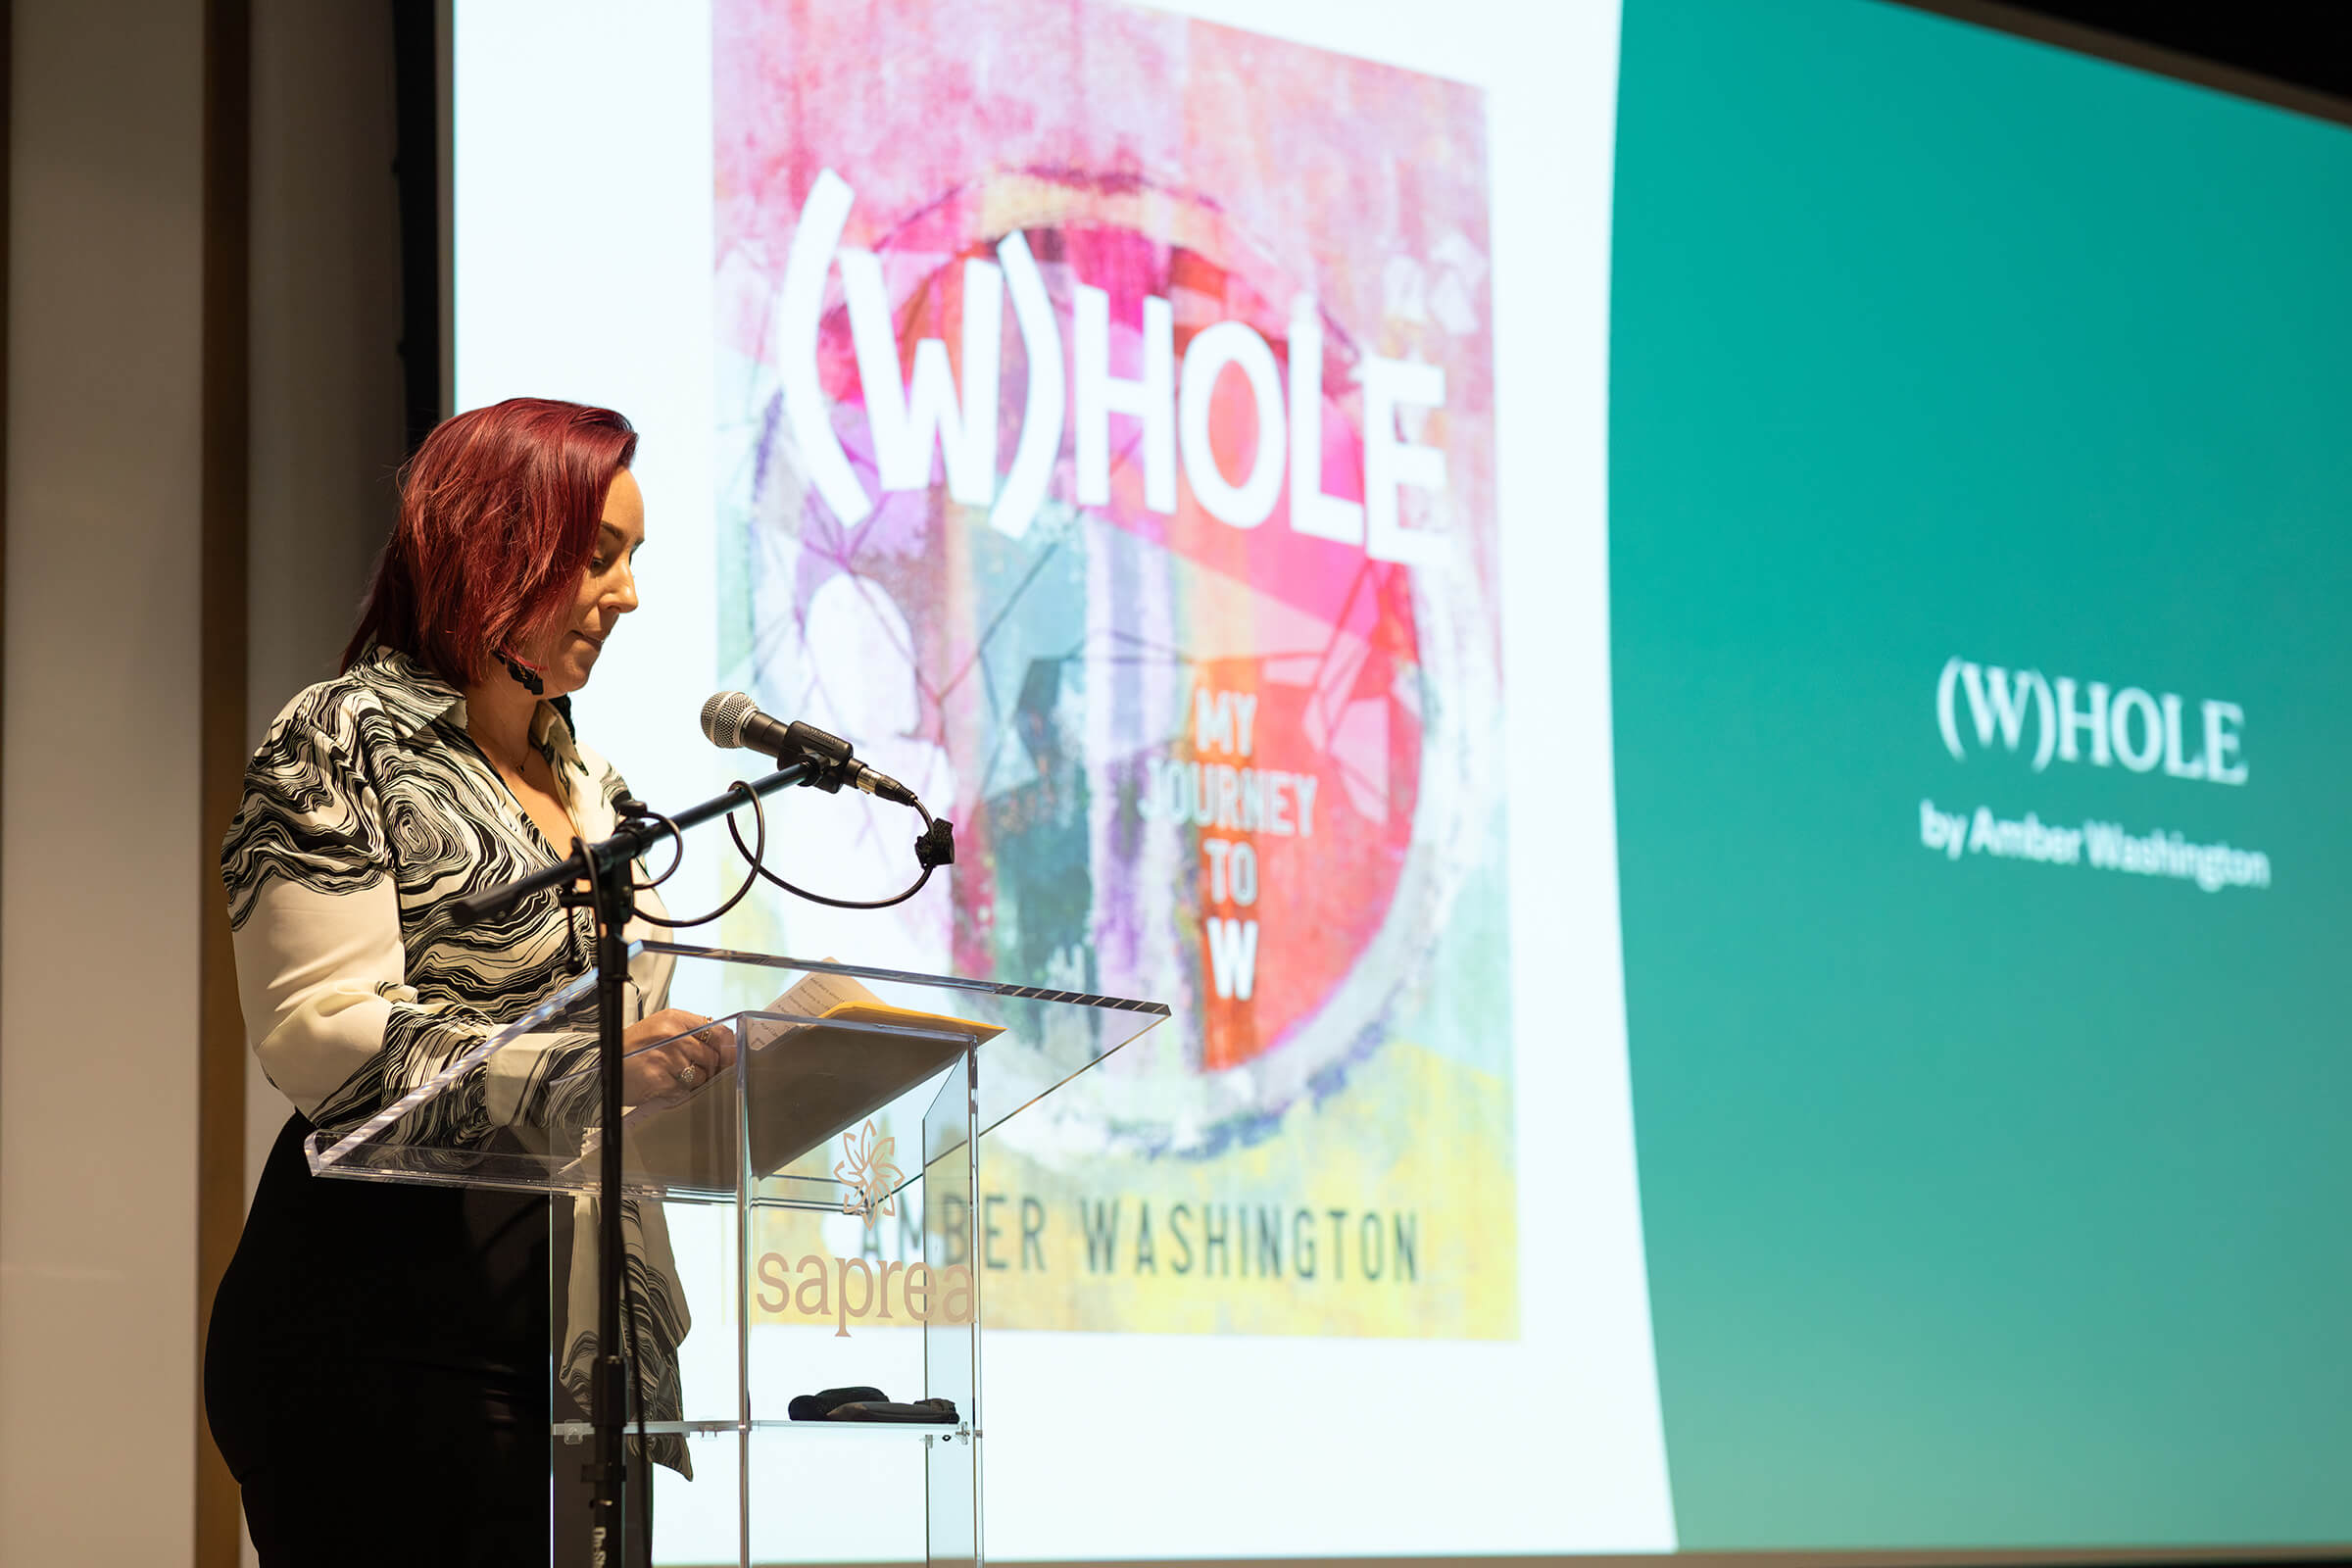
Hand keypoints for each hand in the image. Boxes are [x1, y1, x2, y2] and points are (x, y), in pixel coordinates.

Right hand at [620, 1008, 737, 1108]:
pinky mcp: (661, 1080)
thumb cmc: (630, 1049)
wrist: (601, 1067)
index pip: (718, 1031)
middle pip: (713, 1056)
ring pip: (701, 1076)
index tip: (730, 1056)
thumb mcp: (659, 1028)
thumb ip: (689, 1031)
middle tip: (696, 1070)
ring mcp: (667, 1059)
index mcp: (674, 1019)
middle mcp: (672, 1036)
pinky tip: (663, 1084)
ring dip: (692, 1081)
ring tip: (672, 1076)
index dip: (728, 1047)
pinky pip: (684, 1091)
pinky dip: (677, 1092)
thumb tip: (722, 1042)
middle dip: (709, 1067)